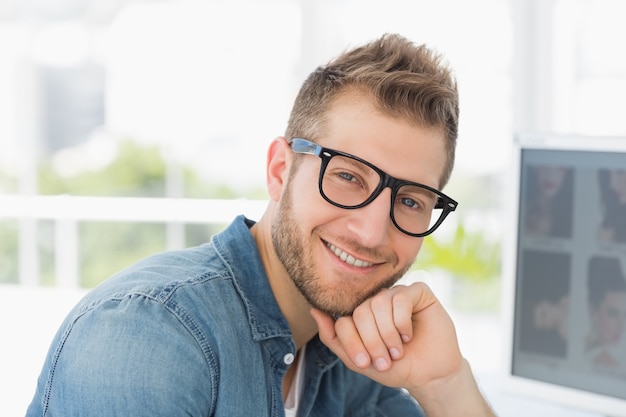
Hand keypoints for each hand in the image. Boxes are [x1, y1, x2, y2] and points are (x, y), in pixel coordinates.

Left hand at [310, 282, 462, 390]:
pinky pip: (401, 298)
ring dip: (388, 334)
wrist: (429, 375)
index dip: (354, 343)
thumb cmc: (395, 367)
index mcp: (362, 314)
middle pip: (361, 312)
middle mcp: (378, 301)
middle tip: (386, 360)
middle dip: (372, 341)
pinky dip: (402, 322)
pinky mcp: (418, 292)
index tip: (367, 363)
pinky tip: (409, 334)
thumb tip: (314, 310)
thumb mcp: (358, 359)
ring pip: (380, 303)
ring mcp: (397, 294)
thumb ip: (333, 337)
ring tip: (398, 349)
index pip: (344, 320)